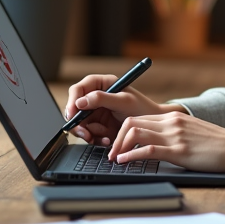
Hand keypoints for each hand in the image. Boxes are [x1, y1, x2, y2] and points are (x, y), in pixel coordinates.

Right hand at [64, 74, 183, 144]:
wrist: (152, 127)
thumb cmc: (142, 108)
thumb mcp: (123, 101)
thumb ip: (101, 99)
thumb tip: (80, 102)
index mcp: (102, 84)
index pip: (78, 89)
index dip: (72, 101)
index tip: (73, 114)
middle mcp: (96, 97)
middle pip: (75, 109)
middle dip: (79, 124)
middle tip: (86, 134)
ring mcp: (96, 112)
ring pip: (80, 124)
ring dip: (90, 133)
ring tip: (105, 136)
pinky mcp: (99, 125)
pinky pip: (89, 134)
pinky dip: (96, 139)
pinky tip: (107, 139)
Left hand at [106, 111, 224, 176]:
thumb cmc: (217, 144)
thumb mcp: (192, 132)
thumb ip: (174, 134)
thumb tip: (156, 144)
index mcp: (173, 118)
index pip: (138, 118)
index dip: (122, 131)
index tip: (116, 145)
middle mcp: (171, 123)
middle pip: (131, 122)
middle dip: (116, 138)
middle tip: (111, 154)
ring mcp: (174, 135)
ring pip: (135, 133)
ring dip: (119, 147)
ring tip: (114, 160)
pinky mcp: (179, 150)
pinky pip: (148, 149)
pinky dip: (131, 155)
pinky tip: (124, 162)